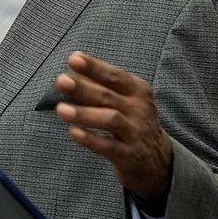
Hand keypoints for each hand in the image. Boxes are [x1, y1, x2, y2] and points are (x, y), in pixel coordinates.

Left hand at [53, 51, 172, 201]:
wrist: (157, 160)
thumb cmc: (132, 123)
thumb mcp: (124, 101)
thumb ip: (101, 86)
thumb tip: (73, 69)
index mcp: (138, 91)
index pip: (114, 76)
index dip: (94, 67)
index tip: (74, 58)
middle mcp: (139, 109)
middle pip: (108, 96)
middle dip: (83, 88)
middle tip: (62, 81)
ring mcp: (136, 133)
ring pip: (110, 119)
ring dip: (84, 113)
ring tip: (60, 109)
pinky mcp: (129, 155)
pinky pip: (109, 146)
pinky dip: (91, 138)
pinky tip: (73, 132)